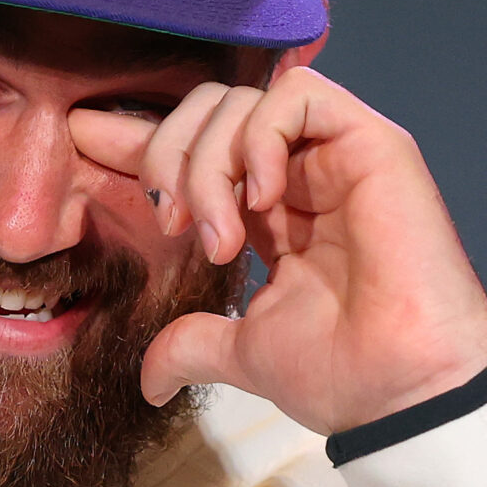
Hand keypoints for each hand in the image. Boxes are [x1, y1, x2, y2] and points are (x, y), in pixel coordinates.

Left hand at [70, 65, 486, 435]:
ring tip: (221, 237)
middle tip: (170, 223)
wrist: (404, 391)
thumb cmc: (345, 374)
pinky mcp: (373, 143)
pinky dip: (261, 138)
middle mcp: (302, 176)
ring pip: (243, 100)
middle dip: (168, 154)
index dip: (137, 139)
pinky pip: (296, 96)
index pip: (197, 150)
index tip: (82, 140)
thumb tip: (148, 378)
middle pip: (209, 109)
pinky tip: (263, 197)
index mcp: (272, 216)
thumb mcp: (245, 354)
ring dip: (210, 162)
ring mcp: (336, 157)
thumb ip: (194, 342)